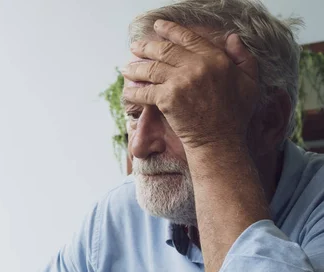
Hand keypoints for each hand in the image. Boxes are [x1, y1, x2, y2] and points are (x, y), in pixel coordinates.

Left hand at [121, 20, 259, 149]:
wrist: (220, 140)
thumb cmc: (235, 114)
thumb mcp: (250, 81)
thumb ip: (243, 56)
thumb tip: (232, 37)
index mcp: (215, 58)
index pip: (187, 38)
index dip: (170, 29)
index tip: (158, 26)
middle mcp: (196, 66)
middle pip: (164, 50)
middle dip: (146, 47)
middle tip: (135, 46)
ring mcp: (179, 82)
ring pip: (151, 69)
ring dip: (135, 67)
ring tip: (126, 67)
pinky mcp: (167, 99)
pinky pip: (145, 91)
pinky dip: (133, 91)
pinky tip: (127, 90)